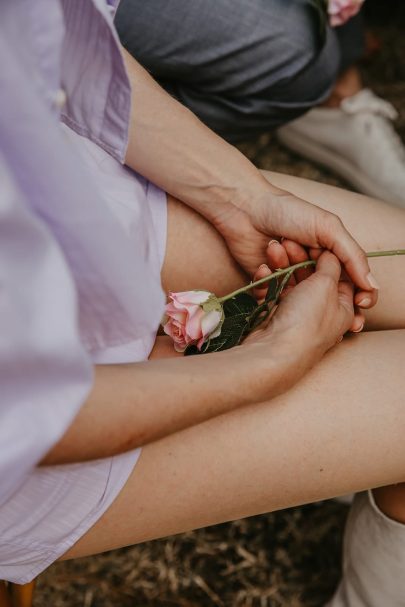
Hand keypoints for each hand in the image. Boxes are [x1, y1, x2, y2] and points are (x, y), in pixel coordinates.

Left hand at [213, 184, 377, 311]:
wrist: (245, 209)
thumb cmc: (288, 211)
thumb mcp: (328, 228)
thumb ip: (352, 255)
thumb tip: (372, 286)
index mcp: (331, 256)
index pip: (352, 283)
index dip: (359, 296)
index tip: (359, 305)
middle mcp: (311, 270)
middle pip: (324, 295)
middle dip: (317, 287)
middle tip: (305, 268)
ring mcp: (288, 278)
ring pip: (295, 296)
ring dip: (288, 273)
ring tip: (280, 246)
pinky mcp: (265, 284)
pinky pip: (271, 297)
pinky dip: (268, 283)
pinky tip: (264, 264)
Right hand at [245, 249, 355, 366]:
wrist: (274, 351)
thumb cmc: (307, 319)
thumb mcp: (326, 284)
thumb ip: (331, 264)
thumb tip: (331, 254)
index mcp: (342, 308)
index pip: (341, 276)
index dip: (328, 257)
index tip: (314, 242)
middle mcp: (322, 313)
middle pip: (312, 277)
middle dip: (298, 258)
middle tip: (286, 242)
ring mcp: (297, 316)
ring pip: (290, 283)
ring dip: (280, 265)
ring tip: (272, 250)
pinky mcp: (276, 319)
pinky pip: (273, 294)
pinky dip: (267, 281)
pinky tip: (262, 271)